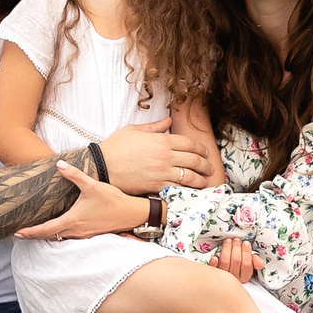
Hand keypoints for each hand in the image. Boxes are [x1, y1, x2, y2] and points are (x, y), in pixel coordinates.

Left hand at [13, 162, 148, 240]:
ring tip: (34, 231)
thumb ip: (74, 175)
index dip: (30, 232)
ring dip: (46, 235)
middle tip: (19, 234)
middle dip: (34, 235)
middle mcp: (76, 230)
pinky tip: (56, 228)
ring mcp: (83, 234)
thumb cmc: (113, 200)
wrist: (132, 214)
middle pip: (50, 236)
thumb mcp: (92, 185)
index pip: (46, 230)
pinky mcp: (90, 233)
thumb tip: (59, 164)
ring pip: (59, 237)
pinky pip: (69, 236)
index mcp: (73, 220)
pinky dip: (58, 234)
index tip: (17, 233)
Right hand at [98, 117, 216, 194]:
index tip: (206, 153)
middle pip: (194, 160)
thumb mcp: (134, 130)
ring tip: (205, 181)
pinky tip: (192, 192)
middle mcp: (165, 156)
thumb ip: (154, 127)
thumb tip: (168, 120)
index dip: (201, 149)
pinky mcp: (155, 186)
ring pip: (189, 176)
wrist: (102, 166)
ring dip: (201, 179)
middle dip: (206, 165)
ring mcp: (161, 172)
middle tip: (211, 168)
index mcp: (161, 140)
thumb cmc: (115, 147)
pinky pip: (177, 188)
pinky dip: (187, 190)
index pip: (189, 144)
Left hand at [212, 236, 260, 282]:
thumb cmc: (239, 268)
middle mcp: (234, 279)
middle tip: (236, 240)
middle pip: (236, 261)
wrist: (223, 282)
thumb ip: (256, 263)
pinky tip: (215, 256)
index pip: (247, 264)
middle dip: (237, 248)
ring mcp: (223, 277)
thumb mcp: (250, 266)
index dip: (247, 252)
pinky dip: (214, 262)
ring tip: (228, 241)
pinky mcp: (213, 275)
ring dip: (226, 249)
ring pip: (225, 262)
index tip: (246, 243)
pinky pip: (213, 268)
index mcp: (244, 277)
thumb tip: (257, 259)